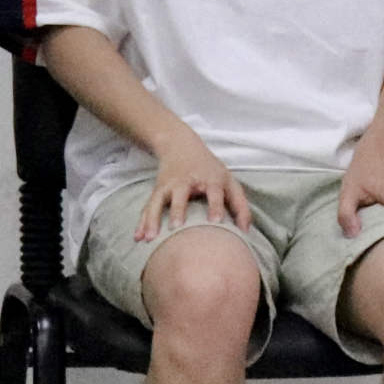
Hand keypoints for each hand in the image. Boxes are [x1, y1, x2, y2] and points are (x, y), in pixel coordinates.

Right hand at [137, 132, 253, 241]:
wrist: (181, 145)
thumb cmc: (210, 169)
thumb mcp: (229, 180)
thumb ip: (240, 205)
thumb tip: (246, 231)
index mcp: (209, 179)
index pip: (214, 191)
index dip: (215, 205)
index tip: (216, 222)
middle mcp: (187, 181)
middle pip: (181, 195)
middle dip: (178, 210)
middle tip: (176, 227)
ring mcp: (169, 185)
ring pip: (159, 201)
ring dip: (153, 218)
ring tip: (149, 238)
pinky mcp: (157, 190)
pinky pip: (148, 207)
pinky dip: (142, 221)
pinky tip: (137, 237)